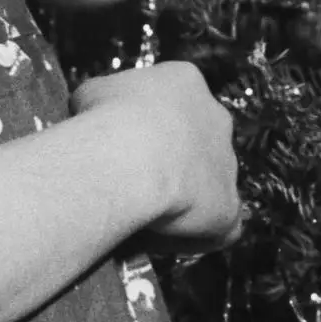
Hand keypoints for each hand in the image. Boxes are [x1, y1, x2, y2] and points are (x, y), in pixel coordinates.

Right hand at [74, 61, 240, 244]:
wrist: (128, 158)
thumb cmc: (103, 120)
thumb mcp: (91, 93)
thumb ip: (104, 102)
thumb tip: (95, 116)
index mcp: (185, 82)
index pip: (172, 102)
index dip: (146, 126)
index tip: (121, 144)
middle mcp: (216, 118)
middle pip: (195, 142)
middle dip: (170, 162)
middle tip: (132, 181)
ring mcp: (228, 164)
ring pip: (207, 185)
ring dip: (180, 200)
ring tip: (140, 214)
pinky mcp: (229, 207)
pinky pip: (217, 226)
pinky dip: (192, 236)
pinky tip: (160, 240)